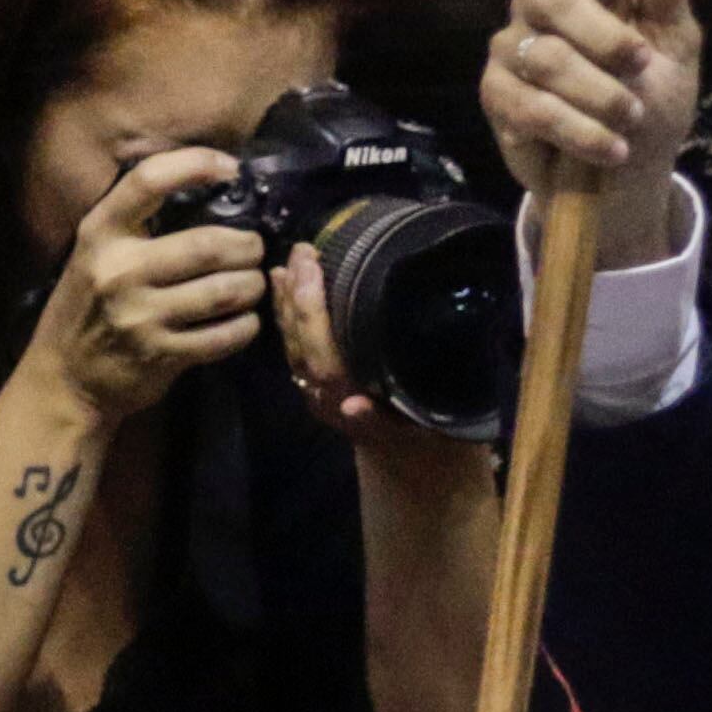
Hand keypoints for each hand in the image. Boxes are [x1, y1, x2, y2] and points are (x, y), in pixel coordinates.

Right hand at [26, 149, 269, 424]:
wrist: (65, 376)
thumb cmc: (88, 305)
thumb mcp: (95, 252)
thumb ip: (136, 223)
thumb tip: (206, 188)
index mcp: (100, 232)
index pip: (149, 180)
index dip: (197, 164)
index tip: (231, 169)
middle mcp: (119, 270)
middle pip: (207, 245)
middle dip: (247, 245)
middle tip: (255, 248)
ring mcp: (140, 316)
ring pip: (224, 291)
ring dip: (253, 286)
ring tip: (254, 283)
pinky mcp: (161, 355)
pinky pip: (224, 336)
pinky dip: (246, 326)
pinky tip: (246, 320)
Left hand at [273, 247, 492, 492]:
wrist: (410, 457)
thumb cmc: (425, 432)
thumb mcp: (421, 430)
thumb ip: (386, 419)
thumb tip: (354, 405)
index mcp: (351, 404)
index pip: (322, 356)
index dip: (312, 313)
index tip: (312, 270)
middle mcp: (326, 399)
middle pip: (300, 347)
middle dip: (296, 299)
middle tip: (301, 254)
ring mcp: (316, 392)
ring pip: (291, 346)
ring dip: (286, 303)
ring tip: (286, 263)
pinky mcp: (313, 383)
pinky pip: (292, 346)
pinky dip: (287, 315)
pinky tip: (286, 284)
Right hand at [478, 0, 704, 271]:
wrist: (634, 173)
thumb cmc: (654, 96)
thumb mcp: (674, 40)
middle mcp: (534, 4)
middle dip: (604, 36)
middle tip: (640, 66)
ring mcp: (510, 50)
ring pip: (545, 58)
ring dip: (600, 94)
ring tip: (631, 117)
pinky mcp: (499, 99)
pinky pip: (532, 107)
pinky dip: (580, 131)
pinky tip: (611, 148)